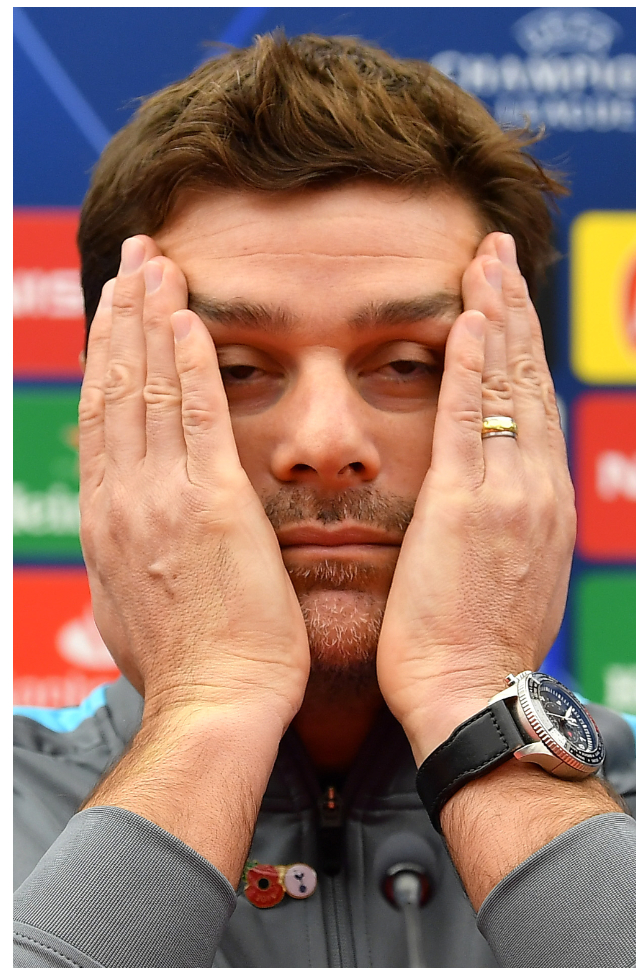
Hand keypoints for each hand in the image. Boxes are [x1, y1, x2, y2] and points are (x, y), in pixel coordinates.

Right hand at [78, 236, 309, 733]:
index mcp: (109, 523)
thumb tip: (129, 554)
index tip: (115, 312)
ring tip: (156, 265)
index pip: (103, 421)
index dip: (108, 359)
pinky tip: (188, 319)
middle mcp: (122, 502)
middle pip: (114, 388)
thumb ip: (137, 565)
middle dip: (122, 318)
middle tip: (134, 260)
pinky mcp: (210, 507)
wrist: (213, 707)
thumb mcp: (142, 608)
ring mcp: (159, 501)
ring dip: (151, 320)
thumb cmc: (197, 671)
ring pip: (146, 389)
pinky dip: (187, 364)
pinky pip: (195, 417)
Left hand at [377, 233, 575, 760]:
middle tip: (499, 252)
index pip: (540, 410)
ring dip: (497, 315)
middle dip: (516, 309)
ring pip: (509, 387)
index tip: (511, 301)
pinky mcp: (472, 507)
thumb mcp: (511, 580)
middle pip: (532, 381)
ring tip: (485, 260)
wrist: (479, 700)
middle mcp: (542, 490)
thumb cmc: (481, 658)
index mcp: (550, 506)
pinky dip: (474, 365)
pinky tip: (471, 317)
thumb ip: (509, 532)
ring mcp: (512, 495)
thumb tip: (494, 513)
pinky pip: (473, 419)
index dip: (526, 349)